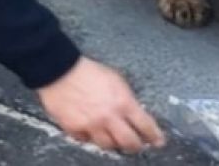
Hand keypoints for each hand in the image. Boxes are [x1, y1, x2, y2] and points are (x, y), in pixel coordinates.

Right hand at [37, 57, 165, 153]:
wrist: (60, 71)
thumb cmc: (88, 71)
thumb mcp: (116, 79)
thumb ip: (126, 98)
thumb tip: (134, 112)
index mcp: (123, 102)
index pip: (145, 125)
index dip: (155, 136)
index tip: (158, 141)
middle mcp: (109, 117)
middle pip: (129, 143)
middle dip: (136, 146)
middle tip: (136, 145)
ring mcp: (92, 126)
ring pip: (108, 146)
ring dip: (113, 142)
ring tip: (113, 137)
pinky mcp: (75, 129)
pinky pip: (87, 141)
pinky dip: (90, 137)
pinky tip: (91, 130)